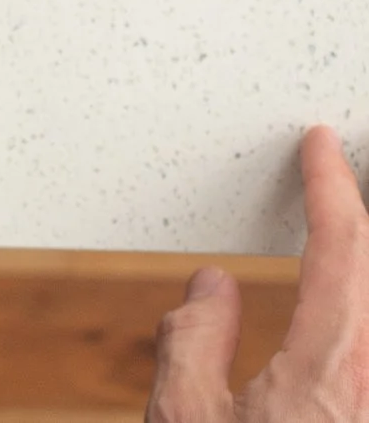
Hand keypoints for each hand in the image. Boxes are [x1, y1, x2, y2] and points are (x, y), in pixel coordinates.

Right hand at [149, 125, 368, 422]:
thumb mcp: (187, 420)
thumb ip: (195, 344)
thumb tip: (211, 288)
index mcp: (332, 369)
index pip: (344, 250)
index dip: (330, 186)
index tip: (322, 143)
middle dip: (359, 221)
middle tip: (341, 179)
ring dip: (360, 263)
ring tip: (345, 230)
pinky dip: (360, 306)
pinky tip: (345, 305)